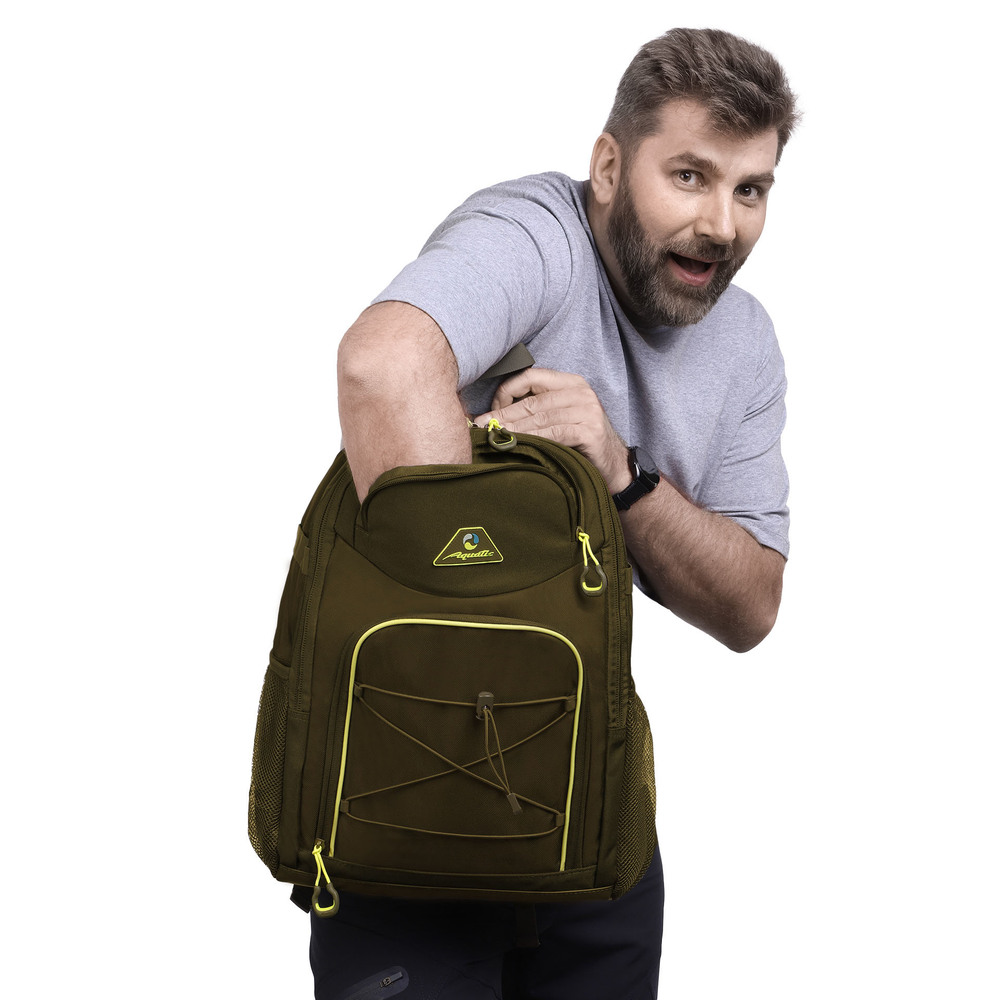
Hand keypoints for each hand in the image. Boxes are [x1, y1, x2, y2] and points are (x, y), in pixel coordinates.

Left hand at [476, 368, 631, 491]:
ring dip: (513, 429)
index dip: (506, 391)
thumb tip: (493, 415)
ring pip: (540, 417)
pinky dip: (532, 439)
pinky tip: (517, 446)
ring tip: (495, 437)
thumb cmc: (581, 443)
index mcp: (570, 382)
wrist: (615, 467)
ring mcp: (588, 410)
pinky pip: (554, 433)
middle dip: (503, 415)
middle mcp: (581, 392)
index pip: (530, 376)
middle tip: (482, 426)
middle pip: (532, 401)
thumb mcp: (559, 418)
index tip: (491, 410)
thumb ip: (536, 410)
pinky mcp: (591, 430)